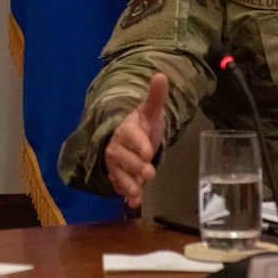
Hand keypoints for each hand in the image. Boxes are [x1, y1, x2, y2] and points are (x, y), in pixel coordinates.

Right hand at [105, 74, 170, 209]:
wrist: (129, 139)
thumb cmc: (141, 126)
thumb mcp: (150, 112)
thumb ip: (155, 97)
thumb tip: (161, 75)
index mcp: (126, 129)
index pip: (130, 136)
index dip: (138, 144)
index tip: (148, 152)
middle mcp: (117, 147)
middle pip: (122, 158)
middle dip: (135, 166)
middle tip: (150, 173)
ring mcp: (116, 164)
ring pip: (118, 174)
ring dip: (127, 184)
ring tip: (137, 194)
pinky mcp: (118, 177)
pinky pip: (119, 186)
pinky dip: (124, 194)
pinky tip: (132, 202)